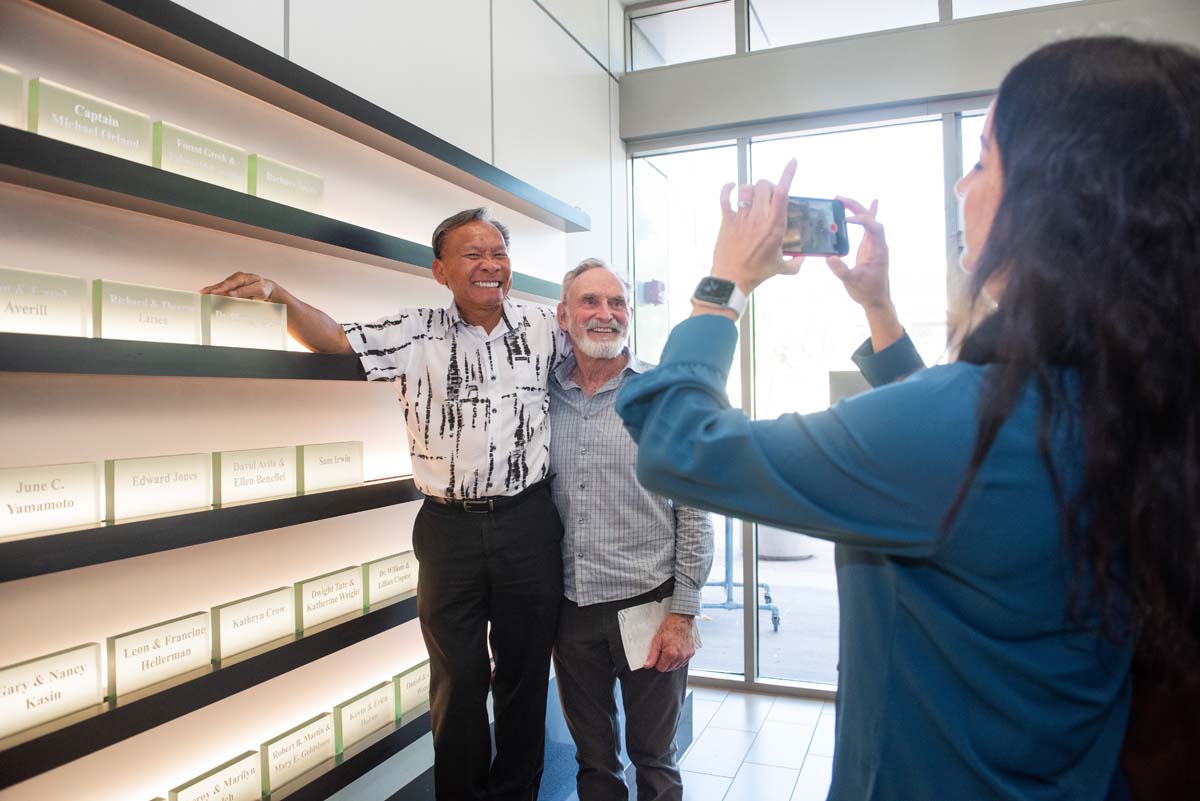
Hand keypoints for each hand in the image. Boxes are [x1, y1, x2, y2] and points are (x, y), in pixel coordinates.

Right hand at [200, 272, 276, 301]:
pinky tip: (207, 293)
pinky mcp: (232, 287)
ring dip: (211, 290)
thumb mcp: (258, 290)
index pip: (229, 283)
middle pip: (222, 284)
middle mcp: (236, 278)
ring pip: (220, 286)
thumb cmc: (263, 288)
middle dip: (212, 289)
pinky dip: (215, 291)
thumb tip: (231, 293)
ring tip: (202, 293)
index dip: (221, 288)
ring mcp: (233, 282)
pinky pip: (222, 289)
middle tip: (203, 293)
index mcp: (242, 277)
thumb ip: (245, 291)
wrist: (267, 288)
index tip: (214, 292)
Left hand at [643, 613, 694, 672]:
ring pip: (676, 667)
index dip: (657, 663)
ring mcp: (686, 655)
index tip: (658, 655)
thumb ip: (652, 655)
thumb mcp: (657, 640)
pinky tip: (676, 651)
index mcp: (671, 654)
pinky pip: (683, 663)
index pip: (661, 668)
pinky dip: (679, 659)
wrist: (681, 619)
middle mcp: (680, 656)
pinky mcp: (691, 653)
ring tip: (670, 650)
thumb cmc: (669, 627)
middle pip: (669, 668)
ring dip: (672, 662)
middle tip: (663, 650)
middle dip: (664, 662)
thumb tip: (647, 665)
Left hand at [710, 159, 801, 294]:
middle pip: (764, 185)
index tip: (792, 162)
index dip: (788, 174)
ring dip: (751, 188)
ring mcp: (741, 218)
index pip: (783, 193)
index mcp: (775, 226)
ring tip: (753, 196)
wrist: (732, 279)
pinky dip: (728, 189)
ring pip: (746, 189)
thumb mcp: (781, 268)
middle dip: (768, 185)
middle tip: (769, 195)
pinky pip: (725, 198)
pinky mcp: (727, 221)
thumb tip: (803, 260)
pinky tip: (731, 187)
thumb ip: (796, 263)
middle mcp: (759, 218)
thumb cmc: (757, 273)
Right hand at [825, 197, 891, 312]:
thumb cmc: (866, 291)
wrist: (876, 299)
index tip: (845, 220)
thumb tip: (829, 258)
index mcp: (878, 250)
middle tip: (838, 199)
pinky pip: (870, 227)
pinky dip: (868, 215)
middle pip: (870, 219)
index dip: (862, 220)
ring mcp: (874, 244)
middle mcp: (878, 244)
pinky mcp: (869, 247)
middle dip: (855, 207)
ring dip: (856, 208)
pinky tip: (874, 202)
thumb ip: (841, 271)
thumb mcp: (852, 282)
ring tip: (840, 200)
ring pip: (868, 221)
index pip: (874, 228)